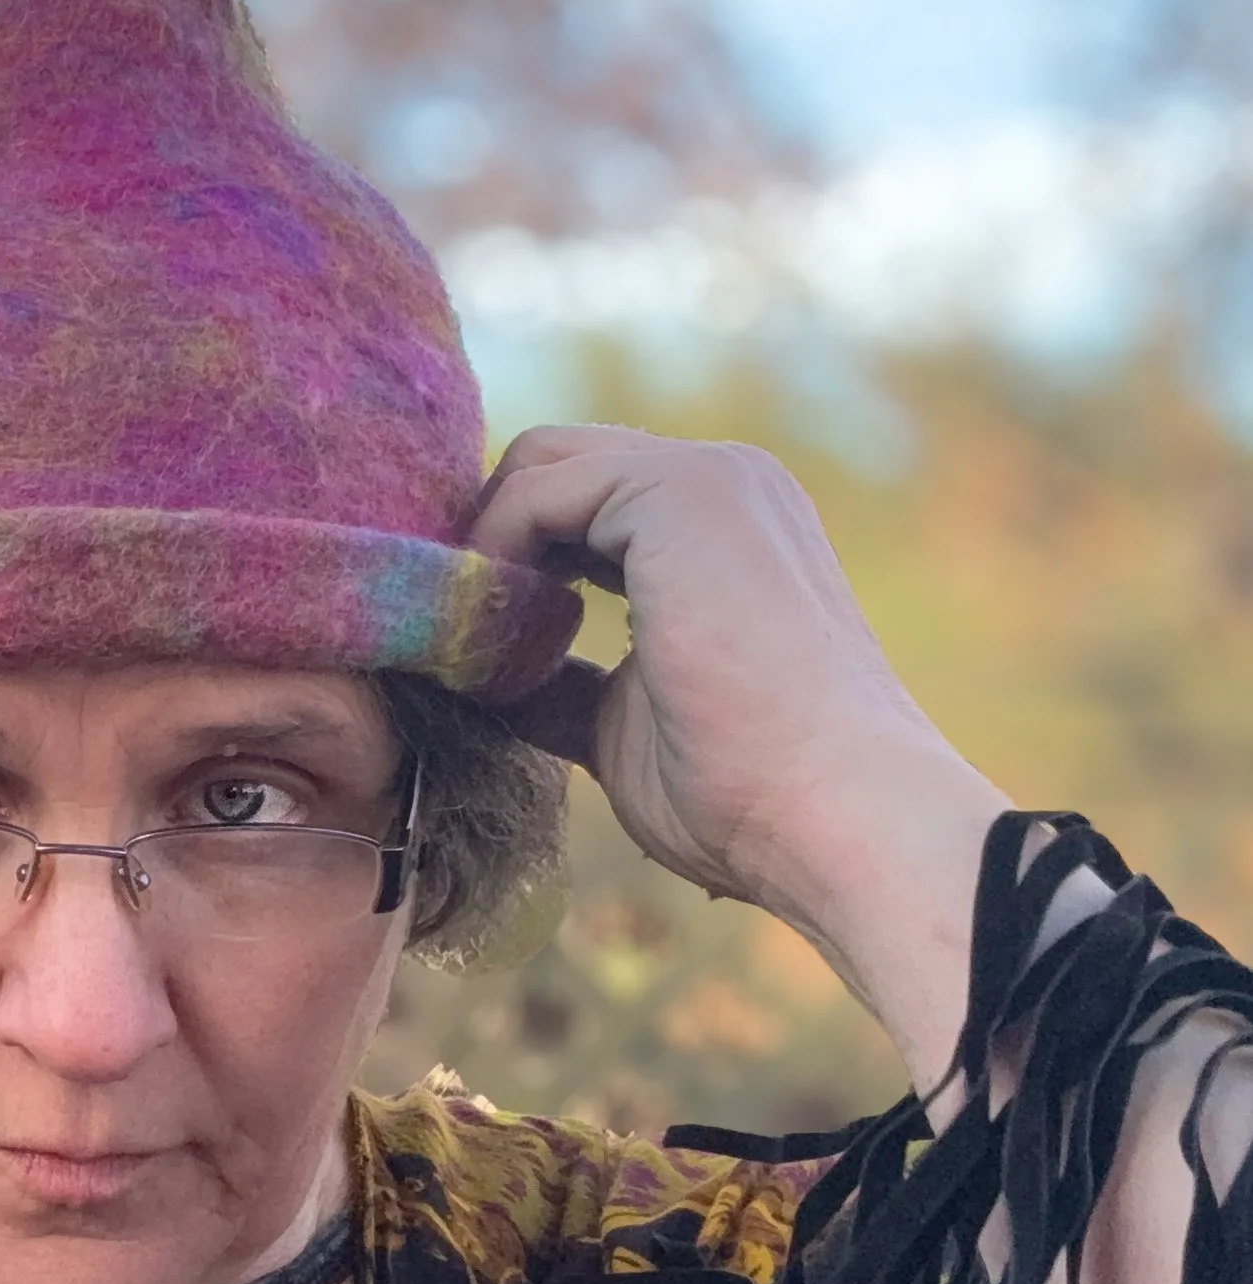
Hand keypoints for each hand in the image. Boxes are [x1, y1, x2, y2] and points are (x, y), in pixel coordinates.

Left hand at [464, 427, 1007, 976]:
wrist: (834, 819)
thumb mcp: (622, 722)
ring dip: (481, 549)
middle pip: (551, 464)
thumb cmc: (744, 796)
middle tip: (449, 633)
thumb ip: (560, 680)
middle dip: (483, 538)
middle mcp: (724, 483)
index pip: (579, 504)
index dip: (508, 560)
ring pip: (536, 465)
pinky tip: (495, 640)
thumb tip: (480, 672)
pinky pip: (535, 491)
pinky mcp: (681, 492)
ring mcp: (709, 477)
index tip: (467, 645)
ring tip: (471, 646)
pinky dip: (490, 557)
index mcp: (722, 533)